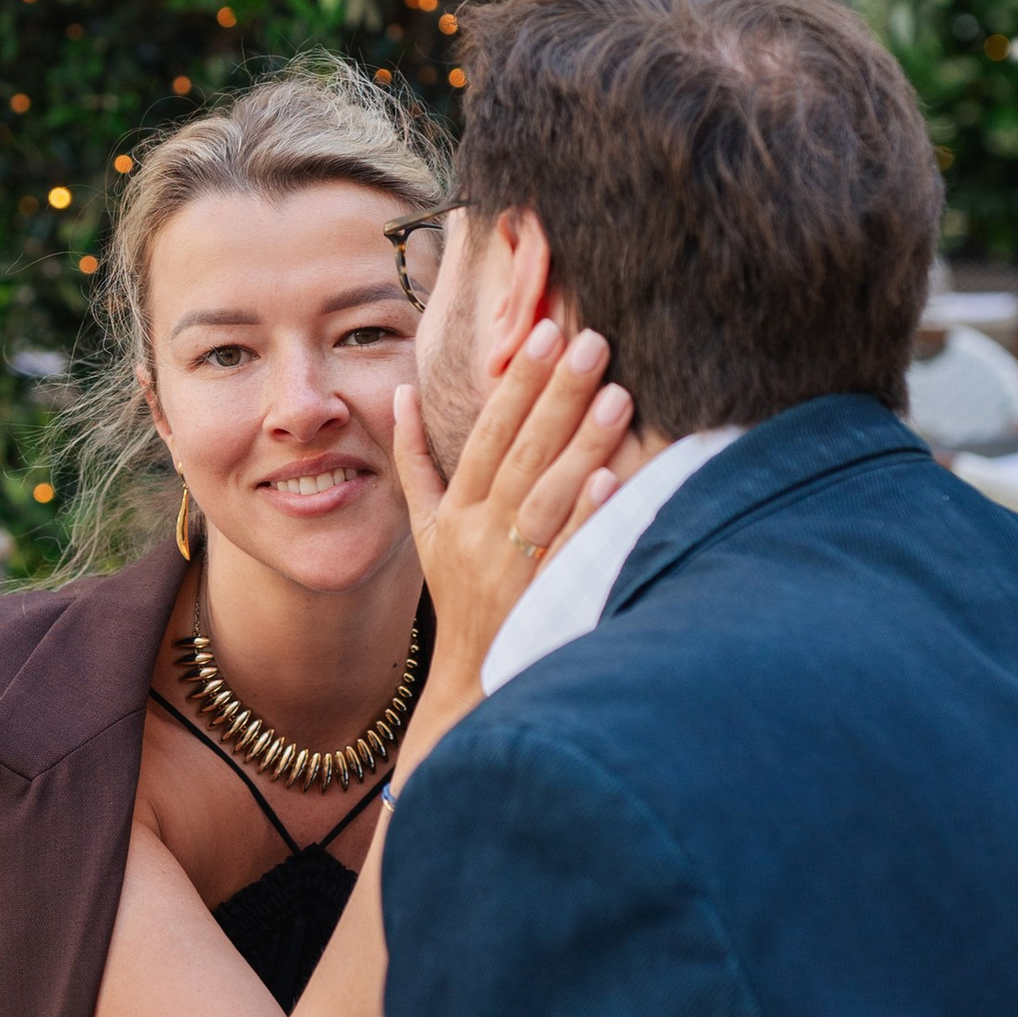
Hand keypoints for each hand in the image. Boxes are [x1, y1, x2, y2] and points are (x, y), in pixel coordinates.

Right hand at [391, 322, 630, 706]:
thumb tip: (399, 395)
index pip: (488, 433)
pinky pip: (566, 553)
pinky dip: (587, 517)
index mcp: (455, 512)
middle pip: (522, 454)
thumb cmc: (456, 595)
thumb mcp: (423, 529)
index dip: (516, 383)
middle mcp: (480, 535)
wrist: (470, 683)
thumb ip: (413, 460)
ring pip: (547, 496)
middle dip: (557, 394)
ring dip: (582, 444)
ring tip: (618, 393)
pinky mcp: (543, 600)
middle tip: (593, 339)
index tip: (545, 332)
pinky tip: (613, 479)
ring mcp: (511, 569)